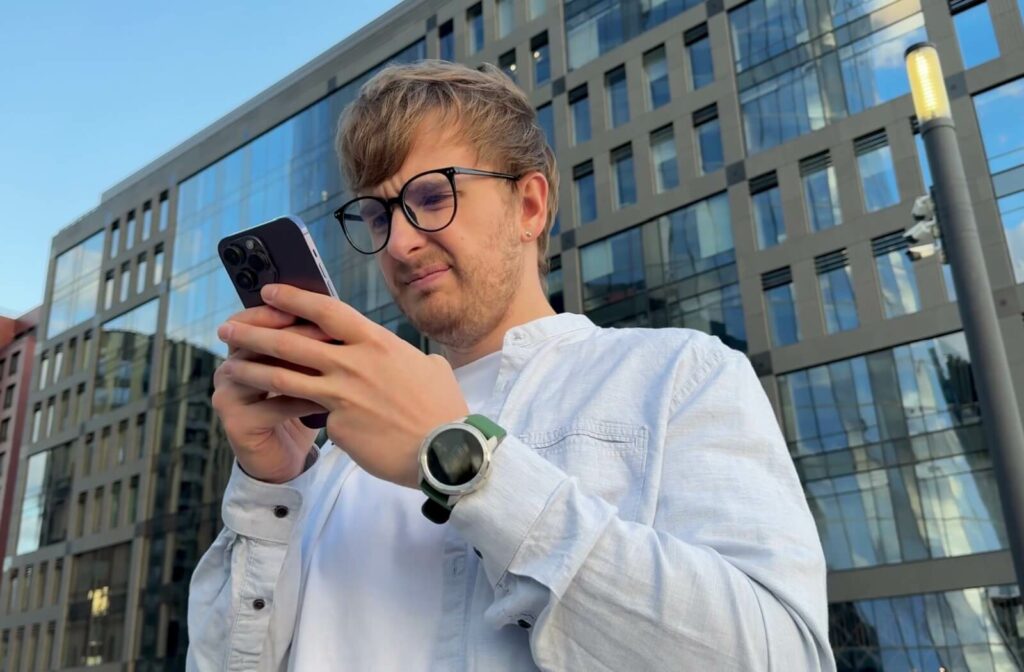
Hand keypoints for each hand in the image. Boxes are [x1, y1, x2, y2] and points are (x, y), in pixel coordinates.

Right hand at [212, 305, 331, 483]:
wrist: (283, 460)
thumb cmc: (297, 409)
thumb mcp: (301, 373)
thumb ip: (305, 346)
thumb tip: (334, 311)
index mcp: (241, 352)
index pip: (252, 320)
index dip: (280, 312)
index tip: (313, 307)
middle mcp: (228, 371)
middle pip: (258, 343)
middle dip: (295, 335)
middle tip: (329, 332)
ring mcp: (228, 398)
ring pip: (265, 374)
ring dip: (301, 367)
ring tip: (332, 362)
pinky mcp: (237, 424)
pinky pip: (275, 407)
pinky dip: (304, 401)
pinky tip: (330, 400)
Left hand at [216, 284, 469, 487]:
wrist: (445, 449)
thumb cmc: (442, 407)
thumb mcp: (427, 366)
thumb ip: (401, 356)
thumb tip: (396, 356)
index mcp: (376, 342)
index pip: (325, 311)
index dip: (293, 298)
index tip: (268, 291)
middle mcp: (353, 363)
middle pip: (290, 341)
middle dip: (254, 332)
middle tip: (228, 328)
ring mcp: (342, 394)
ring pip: (283, 378)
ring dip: (252, 370)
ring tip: (229, 367)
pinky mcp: (337, 425)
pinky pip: (314, 416)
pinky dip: (305, 417)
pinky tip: (291, 421)